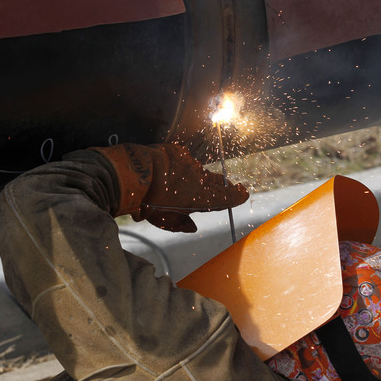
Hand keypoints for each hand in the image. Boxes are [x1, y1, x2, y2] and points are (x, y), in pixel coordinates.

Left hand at [92, 143, 247, 231]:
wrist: (137, 175)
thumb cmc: (151, 203)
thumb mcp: (166, 221)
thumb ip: (182, 224)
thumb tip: (192, 227)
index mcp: (202, 198)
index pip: (226, 197)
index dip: (236, 196)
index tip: (244, 193)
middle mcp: (201, 179)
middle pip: (218, 182)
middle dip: (224, 185)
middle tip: (231, 186)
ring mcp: (191, 164)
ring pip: (199, 171)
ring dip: (197, 176)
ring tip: (187, 182)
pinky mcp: (179, 152)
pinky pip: (184, 160)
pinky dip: (181, 166)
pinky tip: (170, 170)